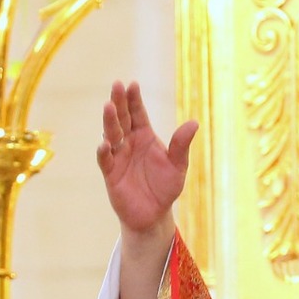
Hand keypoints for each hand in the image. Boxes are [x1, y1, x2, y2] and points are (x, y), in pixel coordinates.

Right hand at [97, 80, 197, 237]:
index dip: (134, 99)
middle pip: (122, 118)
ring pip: (111, 134)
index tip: (133, 84)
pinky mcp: (110, 173)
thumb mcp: (178, 166)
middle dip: (119, 102)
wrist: (154, 214)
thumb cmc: (165, 188)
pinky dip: (104, 152)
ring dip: (109, 121)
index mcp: (144, 136)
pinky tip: (105, 144)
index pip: (137, 113)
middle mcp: (129, 142)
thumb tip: (194, 122)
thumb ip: (181, 145)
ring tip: (109, 106)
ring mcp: (118, 156)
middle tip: (117, 85)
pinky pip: (105, 160)